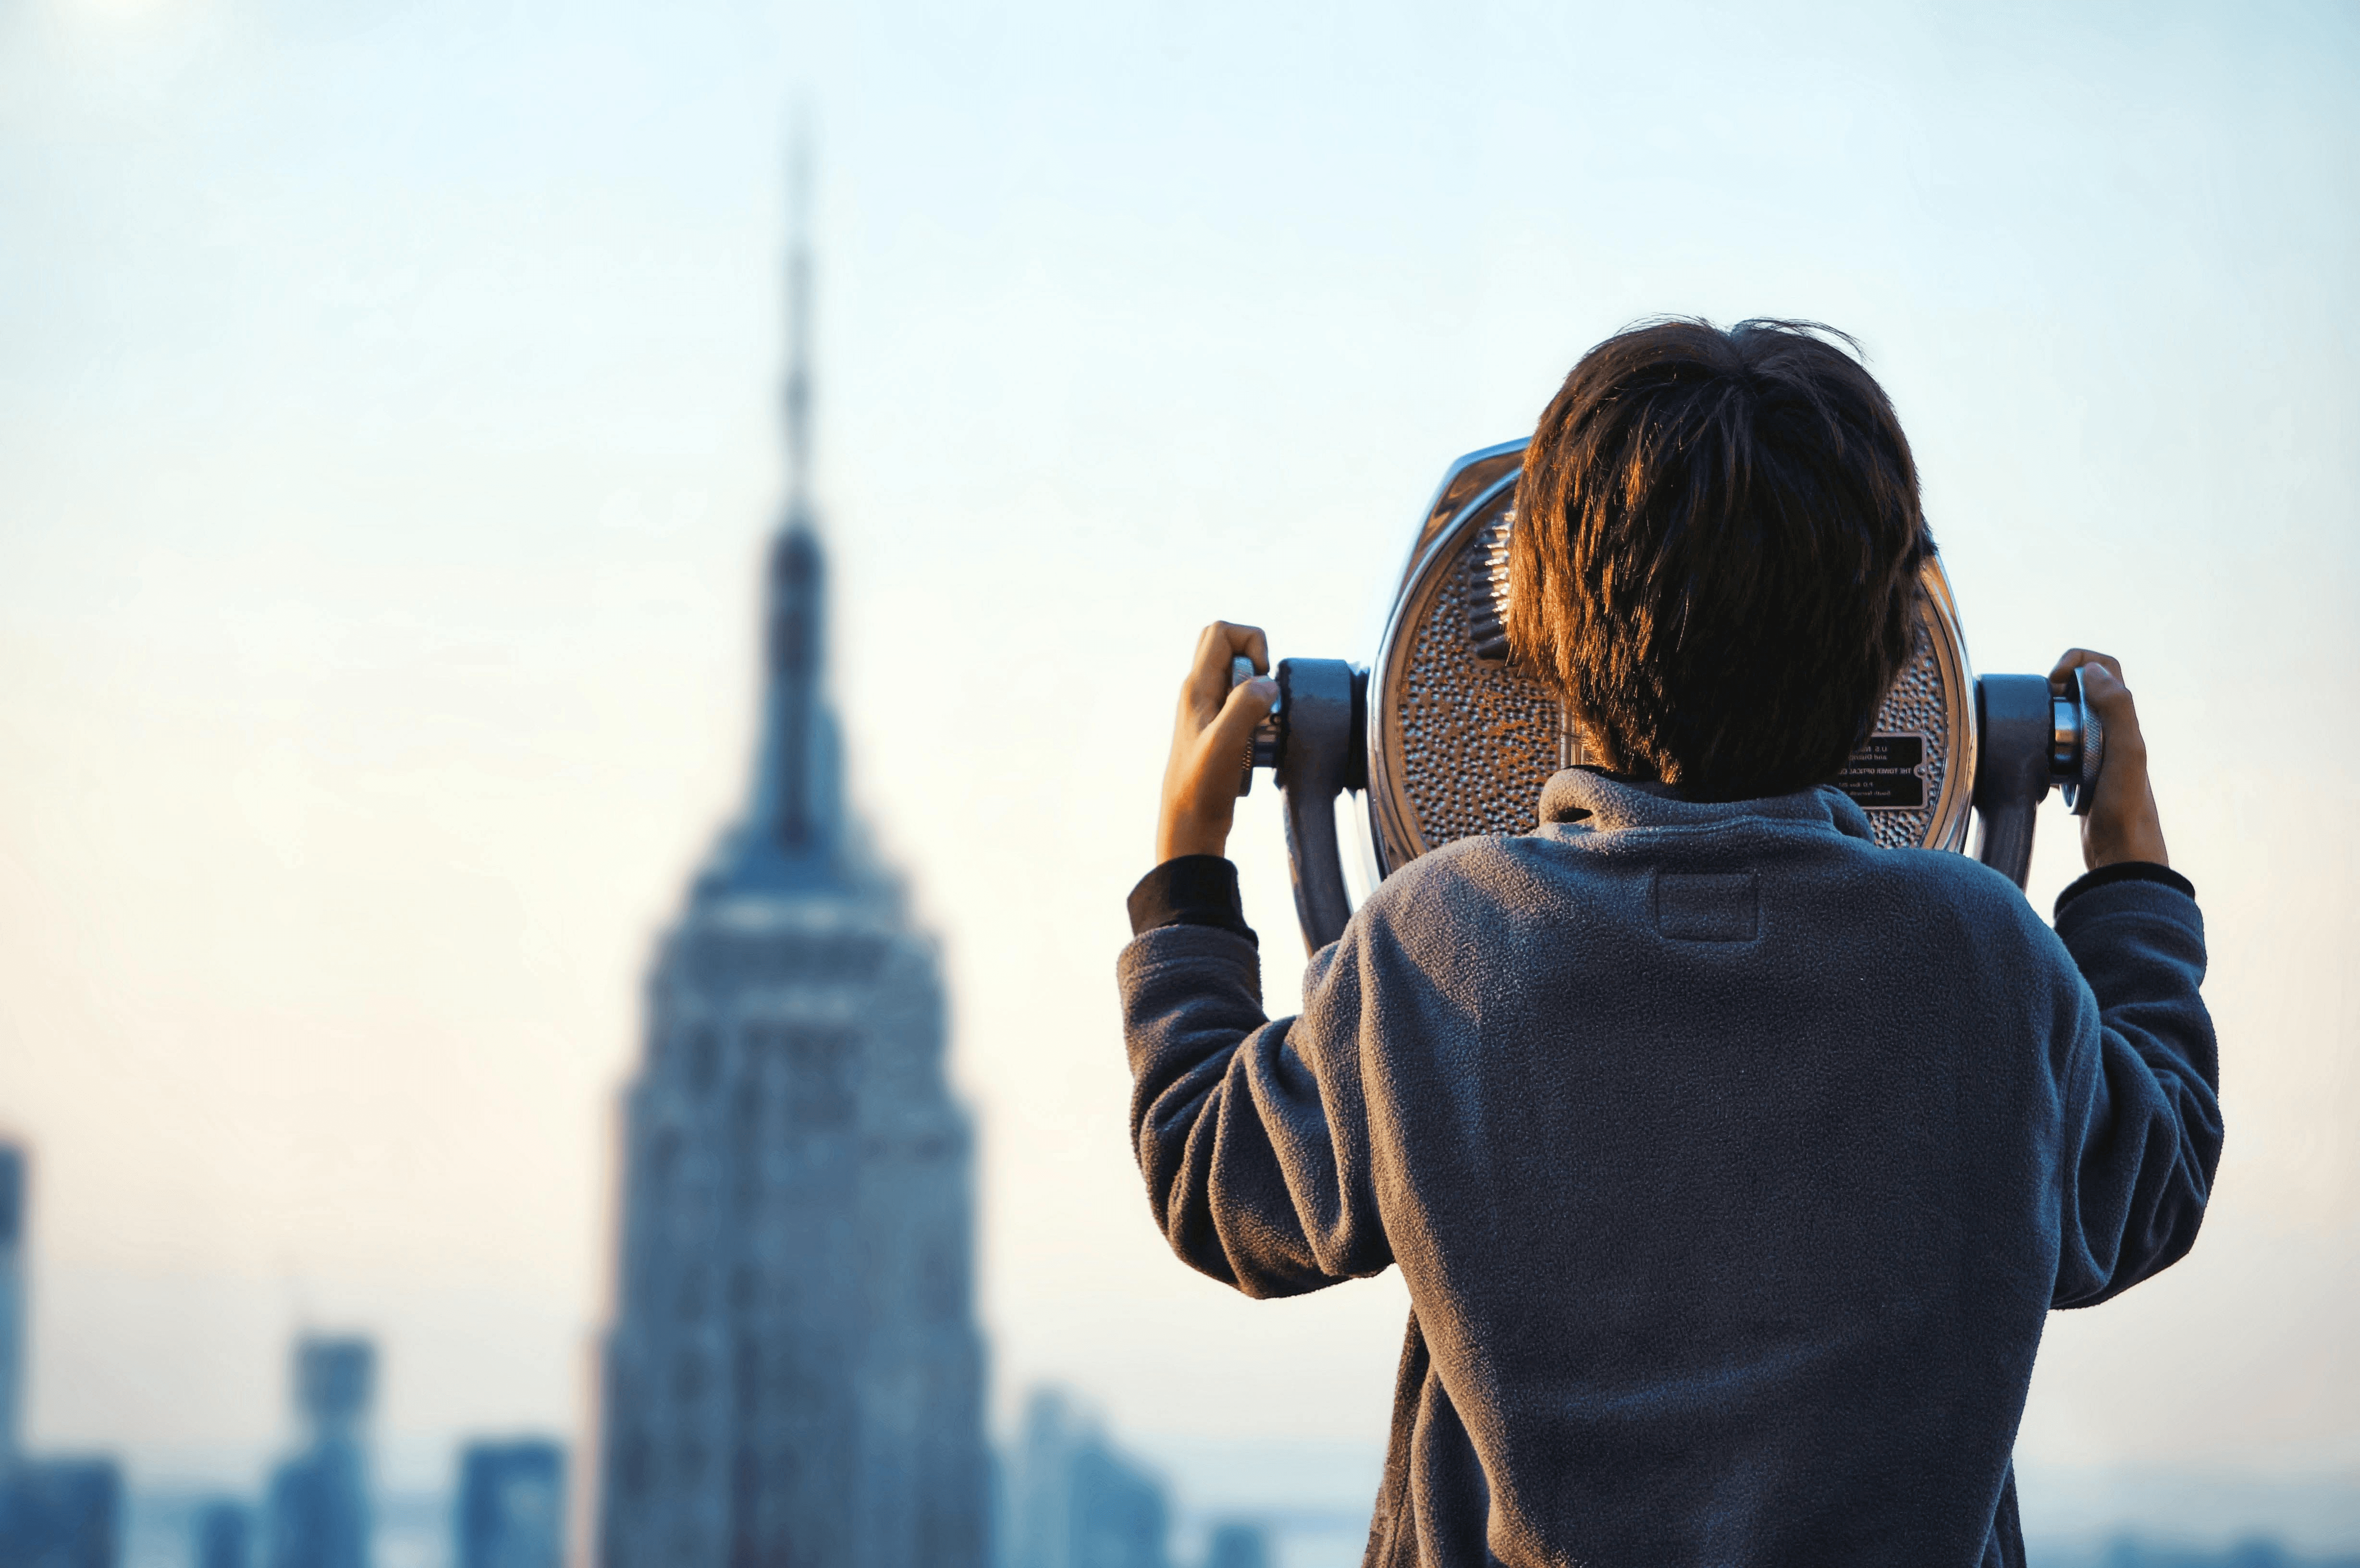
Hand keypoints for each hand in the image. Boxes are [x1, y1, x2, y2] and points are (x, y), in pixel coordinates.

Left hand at [1157, 621, 1278, 862]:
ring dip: (1258, 689)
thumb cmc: (1202, 787)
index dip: (1252, 642)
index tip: (1262, 676)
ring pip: (1236, 675)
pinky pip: (1240, 703)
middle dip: (1256, 657)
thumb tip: (1267, 682)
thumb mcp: (1226, 743)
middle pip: (1225, 644)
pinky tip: (1257, 742)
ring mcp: (1206, 710)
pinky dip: (1256, 713)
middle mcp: (1198, 693)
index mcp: (1196, 688)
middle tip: (1263, 691)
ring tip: (1260, 724)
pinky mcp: (1216, 729)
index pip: (1221, 632)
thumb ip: (1245, 706)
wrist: (1189, 824)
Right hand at [2051, 649, 2167, 870]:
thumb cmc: (2125, 809)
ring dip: (2047, 722)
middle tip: (2042, 712)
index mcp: (2123, 721)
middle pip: (2081, 690)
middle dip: (2055, 692)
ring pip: (2065, 719)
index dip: (2076, 663)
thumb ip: (2117, 710)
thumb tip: (2093, 673)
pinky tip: (2043, 770)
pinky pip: (2058, 750)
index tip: (2054, 685)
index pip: (2104, 667)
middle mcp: (2111, 733)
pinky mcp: (2080, 775)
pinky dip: (2044, 752)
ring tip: (2039, 740)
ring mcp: (2095, 754)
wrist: (2121, 855)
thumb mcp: (2126, 753)